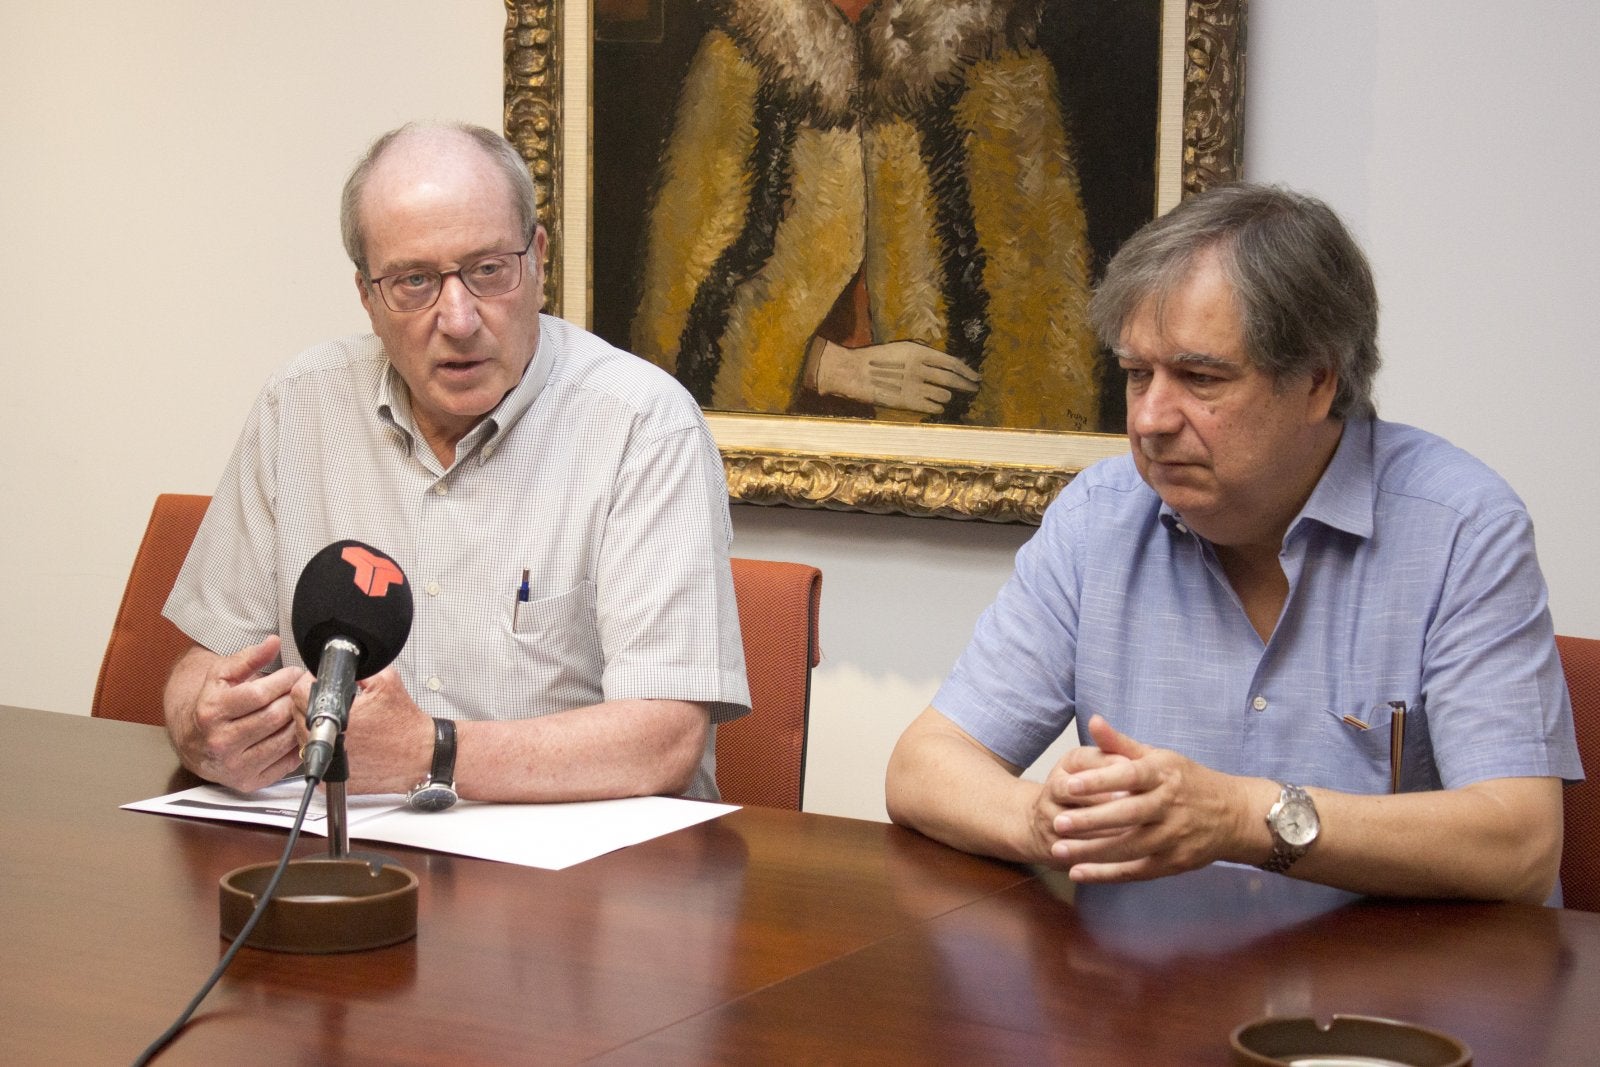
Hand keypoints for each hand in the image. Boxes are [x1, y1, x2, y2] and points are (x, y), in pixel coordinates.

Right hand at [168, 635, 304, 791]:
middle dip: (295, 697)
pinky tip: (295, 728)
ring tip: (300, 705)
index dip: (283, 680)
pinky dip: (297, 743)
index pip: (258, 695)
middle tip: (303, 687)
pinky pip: (286, 761)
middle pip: (274, 716)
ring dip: (299, 719)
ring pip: (284, 739)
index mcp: (210, 713)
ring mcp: (235, 765)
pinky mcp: (249, 781)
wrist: (193, 741)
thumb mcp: (221, 676)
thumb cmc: (211, 705)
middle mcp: (221, 742)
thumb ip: (248, 658)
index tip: (294, 673)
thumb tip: (273, 642)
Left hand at [292, 666, 432, 793]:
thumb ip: (358, 668)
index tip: (318, 685)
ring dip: (314, 728)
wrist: (420, 755)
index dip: (308, 683)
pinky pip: (314, 760)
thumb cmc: (406, 725)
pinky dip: (324, 750)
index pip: (299, 693)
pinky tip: (345, 743)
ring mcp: (330, 764)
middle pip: (296, 715)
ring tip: (343, 725)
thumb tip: (335, 665)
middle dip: (311, 705)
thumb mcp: (387, 681)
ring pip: (301, 739)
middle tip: (335, 705)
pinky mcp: (333, 779)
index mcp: (341, 716)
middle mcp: (332, 743)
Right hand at [811, 338, 979, 413]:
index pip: (953, 362)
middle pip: (953, 380)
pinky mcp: (909, 402)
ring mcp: (915, 387)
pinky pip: (934, 408)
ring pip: (945, 395)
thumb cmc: (878, 359)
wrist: (855, 373)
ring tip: (945, 397)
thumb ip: (925, 355)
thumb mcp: (903, 349)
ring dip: (947, 397)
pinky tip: (935, 406)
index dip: (967, 371)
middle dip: (967, 385)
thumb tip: (947, 363)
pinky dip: (937, 407)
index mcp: (920, 352)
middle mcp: (921, 369)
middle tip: (974, 389)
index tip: (976, 376)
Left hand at [1045, 715, 1252, 882]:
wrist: (1235, 815)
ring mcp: (1174, 837)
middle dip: (1091, 821)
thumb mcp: (1159, 757)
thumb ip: (1121, 744)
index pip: (1129, 776)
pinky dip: (1107, 874)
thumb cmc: (1187, 781)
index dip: (1099, 780)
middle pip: (1128, 814)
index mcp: (1164, 775)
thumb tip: (1093, 721)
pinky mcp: (1174, 863)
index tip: (1068, 783)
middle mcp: (1170, 806)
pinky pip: (1136, 870)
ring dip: (1093, 852)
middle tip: (1057, 823)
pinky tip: (1079, 872)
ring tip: (1059, 849)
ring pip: (1130, 847)